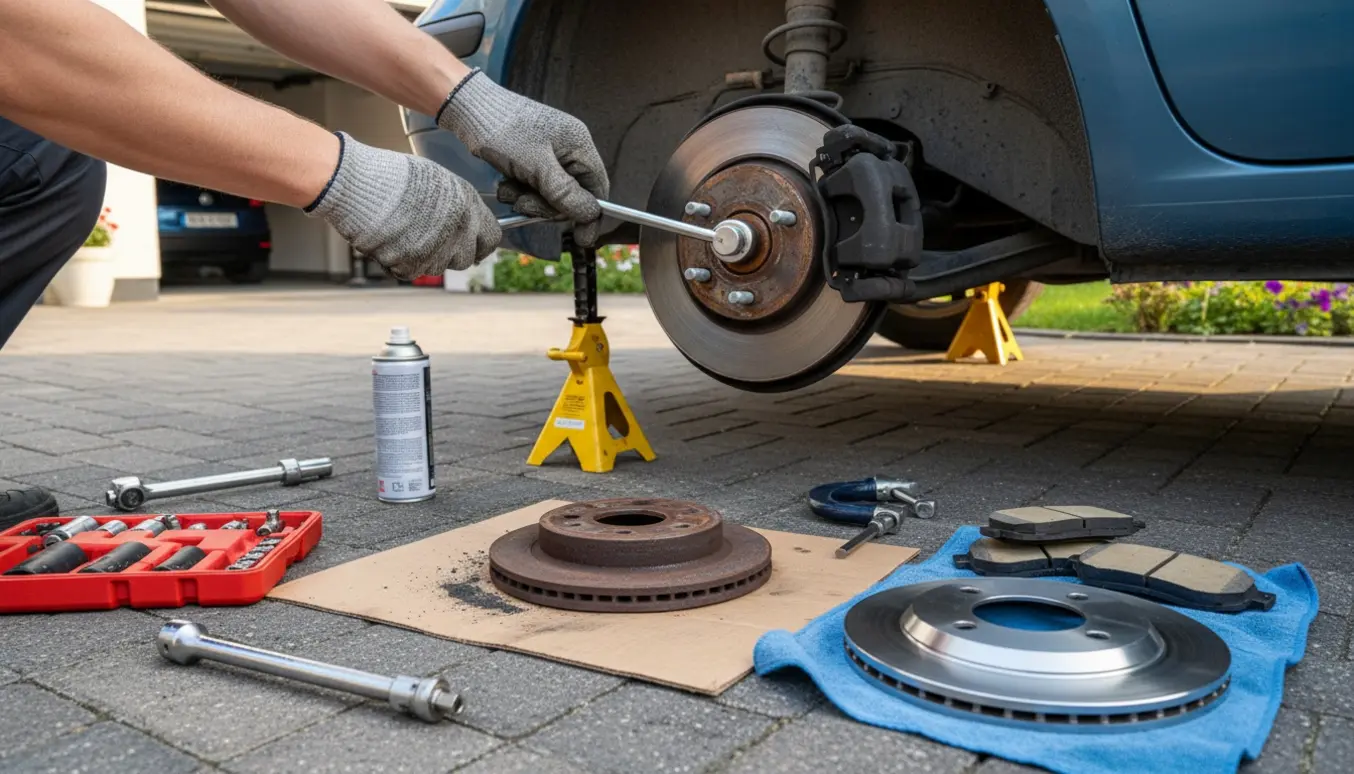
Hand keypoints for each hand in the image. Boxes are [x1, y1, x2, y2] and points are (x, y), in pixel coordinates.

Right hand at [305, 132, 500, 279]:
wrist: (358, 183)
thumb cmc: (393, 176)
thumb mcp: (438, 181)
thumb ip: (459, 205)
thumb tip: (469, 224)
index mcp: (467, 206)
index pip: (491, 239)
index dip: (481, 243)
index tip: (473, 246)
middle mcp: (457, 230)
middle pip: (465, 258)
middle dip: (451, 252)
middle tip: (429, 237)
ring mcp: (435, 250)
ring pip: (439, 266)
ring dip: (426, 256)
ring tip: (405, 232)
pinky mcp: (412, 265)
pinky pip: (413, 272)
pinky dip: (402, 262)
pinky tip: (391, 240)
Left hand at [436, 69, 608, 246]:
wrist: (469, 109)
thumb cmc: (505, 132)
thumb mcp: (537, 167)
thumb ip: (566, 193)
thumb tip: (592, 215)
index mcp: (579, 145)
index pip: (597, 188)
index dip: (590, 214)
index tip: (580, 238)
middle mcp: (569, 149)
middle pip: (572, 195)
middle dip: (547, 205)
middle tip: (524, 204)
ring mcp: (550, 153)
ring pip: (550, 193)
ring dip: (529, 198)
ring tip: (510, 189)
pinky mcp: (532, 158)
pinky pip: (534, 185)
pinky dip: (519, 189)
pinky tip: (505, 182)